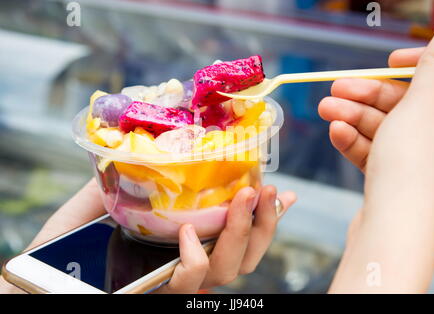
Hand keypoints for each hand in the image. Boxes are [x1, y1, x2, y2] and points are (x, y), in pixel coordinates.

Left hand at [1, 179, 295, 293]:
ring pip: (227, 271)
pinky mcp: (159, 294)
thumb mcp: (109, 195)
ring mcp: (175, 283)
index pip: (238, 234)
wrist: (40, 268)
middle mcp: (188, 264)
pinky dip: (197, 257)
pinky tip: (190, 232)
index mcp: (186, 241)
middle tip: (266, 188)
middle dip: (265, 223)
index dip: (268, 218)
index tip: (286, 193)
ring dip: (242, 232)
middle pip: (244, 256)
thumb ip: (136, 175)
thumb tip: (163, 145)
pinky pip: (190, 283)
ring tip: (245, 197)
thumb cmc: (73, 235)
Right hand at [318, 47, 423, 170]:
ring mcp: (417, 160)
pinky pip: (373, 151)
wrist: (396, 232)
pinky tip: (337, 132)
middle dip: (367, 93)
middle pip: (404, 104)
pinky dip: (353, 140)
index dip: (416, 65)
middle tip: (338, 88)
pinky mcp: (393, 177)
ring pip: (384, 127)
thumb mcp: (424, 105)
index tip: (391, 60)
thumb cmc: (416, 171)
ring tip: (325, 109)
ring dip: (351, 115)